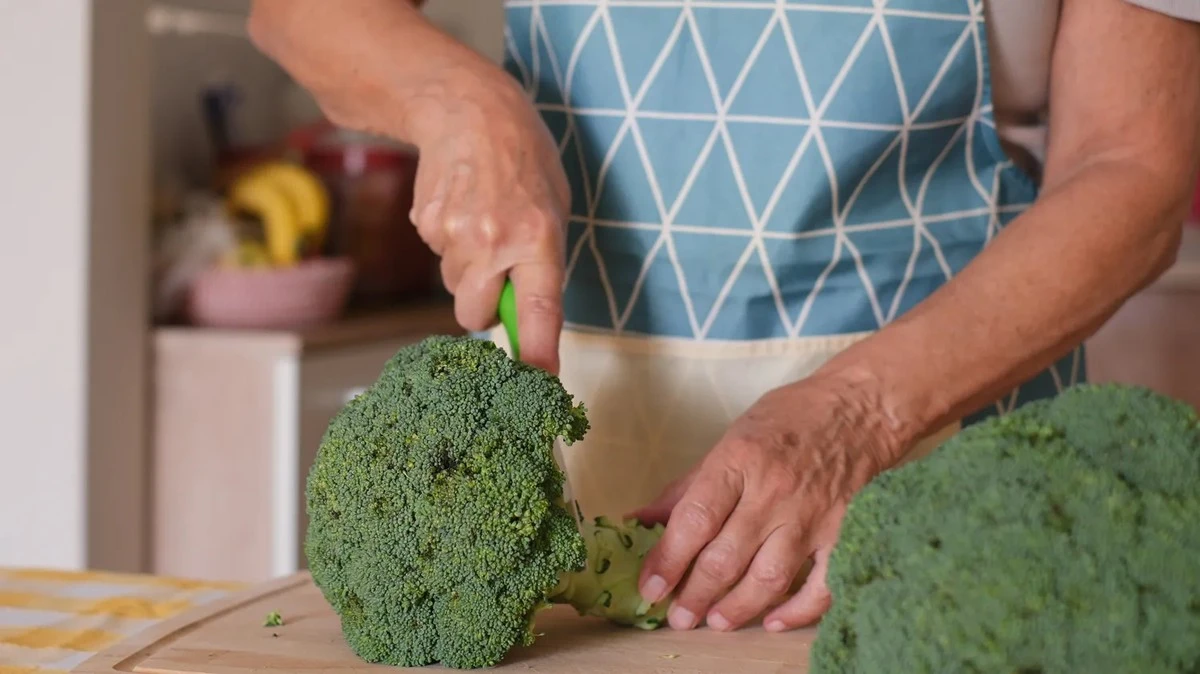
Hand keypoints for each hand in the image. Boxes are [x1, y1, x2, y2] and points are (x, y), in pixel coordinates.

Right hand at [248, 0, 569, 372]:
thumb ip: (543, 263)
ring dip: (468, 267)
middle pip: (474, 314)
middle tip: (497, 271)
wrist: (468, 109)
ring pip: (455, 285)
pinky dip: (450, 242)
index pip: (538, 309)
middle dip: (483, 305)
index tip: (541, 379)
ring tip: (482, 218)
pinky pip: (439, 255)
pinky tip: (461, 206)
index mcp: (538, 238)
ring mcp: (454, 234)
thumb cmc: (524, 160)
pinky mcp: (426, 223)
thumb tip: (526, 316)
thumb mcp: (554, 208)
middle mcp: (494, 242)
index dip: (537, 349)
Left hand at [629, 372, 904, 632]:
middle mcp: (774, 492)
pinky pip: (821, 585)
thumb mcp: (731, 439)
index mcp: (739, 460)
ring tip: (714, 621)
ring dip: (737, 607)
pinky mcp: (844, 534)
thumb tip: (641, 520)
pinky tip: (773, 620)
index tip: (651, 587)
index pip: (696, 519)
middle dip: (696, 594)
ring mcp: (812, 517)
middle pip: (727, 556)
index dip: (669, 559)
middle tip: (678, 617)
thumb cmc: (789, 419)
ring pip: (769, 578)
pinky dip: (798, 610)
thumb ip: (687, 486)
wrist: (861, 409)